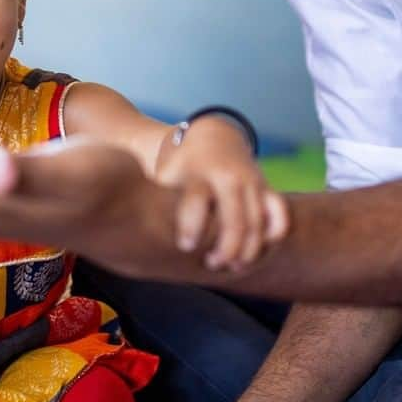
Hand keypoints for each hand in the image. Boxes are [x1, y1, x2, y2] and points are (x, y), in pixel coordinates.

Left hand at [158, 118, 288, 270]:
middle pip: (235, 220)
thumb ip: (150, 200)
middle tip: (211, 264)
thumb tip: (122, 231)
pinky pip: (279, 213)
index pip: (197, 199)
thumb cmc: (181, 165)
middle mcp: (229, 177)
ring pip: (258, 223)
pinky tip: (257, 251)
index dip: (191, 227)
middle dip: (226, 249)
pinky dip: (274, 234)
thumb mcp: (162, 175)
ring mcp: (251, 181)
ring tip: (230, 266)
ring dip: (247, 250)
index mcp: (199, 173)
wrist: (212, 136)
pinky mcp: (265, 187)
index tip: (185, 246)